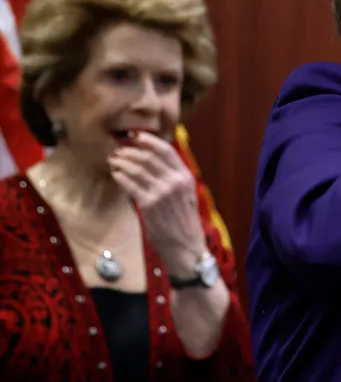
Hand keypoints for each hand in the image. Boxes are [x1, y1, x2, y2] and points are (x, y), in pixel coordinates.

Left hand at [109, 131, 206, 272]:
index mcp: (186, 176)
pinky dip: (120, 176)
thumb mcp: (185, 194)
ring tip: (113, 160)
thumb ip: (173, 177)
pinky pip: (130, 184)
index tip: (134, 135)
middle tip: (118, 149)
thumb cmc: (183, 221)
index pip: (166, 150)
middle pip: (148, 156)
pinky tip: (115, 174)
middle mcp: (175, 181)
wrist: (185, 245)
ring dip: (121, 161)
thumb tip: (152, 160)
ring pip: (137, 168)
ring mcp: (162, 192)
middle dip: (130, 150)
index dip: (148, 140)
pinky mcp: (149, 204)